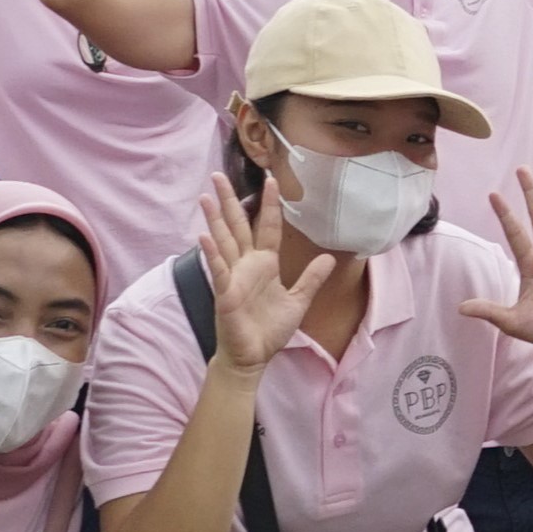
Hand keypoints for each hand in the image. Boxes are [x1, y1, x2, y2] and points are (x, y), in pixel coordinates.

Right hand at [194, 179, 322, 371]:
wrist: (253, 357)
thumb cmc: (270, 330)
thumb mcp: (298, 301)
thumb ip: (311, 279)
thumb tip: (328, 257)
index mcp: (265, 264)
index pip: (268, 226)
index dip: (270, 204)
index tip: (271, 179)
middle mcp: (246, 265)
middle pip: (237, 226)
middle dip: (229, 201)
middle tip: (219, 174)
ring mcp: (234, 278)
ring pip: (223, 242)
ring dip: (214, 219)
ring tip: (206, 197)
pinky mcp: (226, 294)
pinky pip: (219, 270)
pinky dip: (212, 254)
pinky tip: (204, 236)